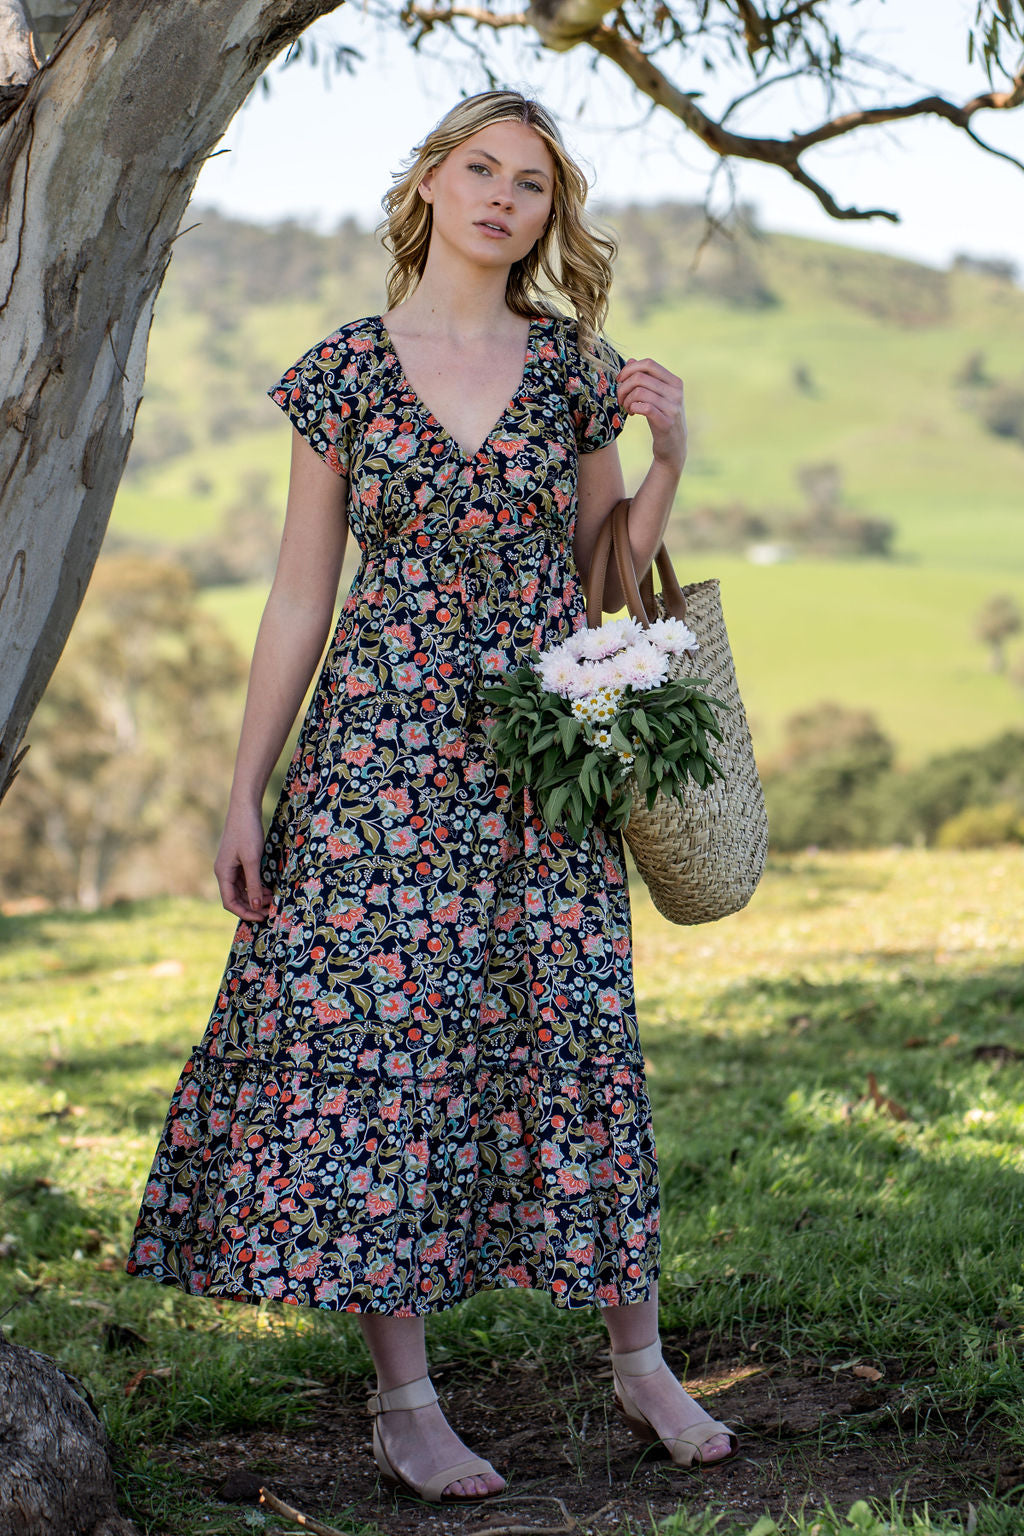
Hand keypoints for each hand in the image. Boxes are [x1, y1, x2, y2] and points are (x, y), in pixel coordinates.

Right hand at [214, 802, 270, 922]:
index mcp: (223, 873)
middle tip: (270, 910)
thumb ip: (253, 884)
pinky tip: (268, 889)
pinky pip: (245, 880)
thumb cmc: (247, 832)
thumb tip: (255, 905)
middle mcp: (224, 872)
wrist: (245, 808)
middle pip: (235, 898)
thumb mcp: (252, 859)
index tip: (262, 917)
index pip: (230, 902)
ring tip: (271, 899)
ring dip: (255, 897)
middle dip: (252, 906)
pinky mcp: (238, 861)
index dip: (245, 912)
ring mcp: (231, 866)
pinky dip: (255, 887)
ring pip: (241, 890)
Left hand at [616, 357, 686, 473]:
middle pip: (640, 377)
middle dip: (623, 387)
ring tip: (627, 408)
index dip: (630, 369)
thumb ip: (645, 378)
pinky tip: (632, 413)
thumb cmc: (661, 417)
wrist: (673, 446)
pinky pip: (644, 407)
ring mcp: (673, 407)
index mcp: (675, 382)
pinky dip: (632, 408)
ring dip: (626, 400)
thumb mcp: (656, 396)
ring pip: (639, 392)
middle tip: (620, 398)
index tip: (620, 380)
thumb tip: (630, 361)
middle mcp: (676, 392)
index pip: (649, 364)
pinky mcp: (666, 422)